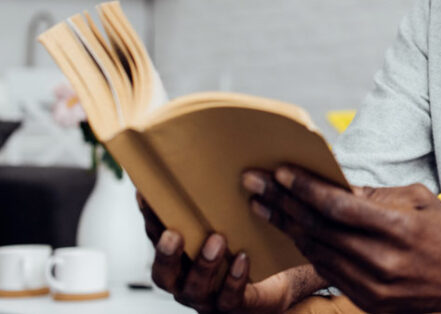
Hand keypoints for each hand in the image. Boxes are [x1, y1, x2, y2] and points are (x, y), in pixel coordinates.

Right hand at [137, 192, 299, 312]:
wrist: (283, 276)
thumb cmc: (248, 243)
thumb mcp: (229, 217)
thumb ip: (212, 196)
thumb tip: (200, 154)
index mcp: (180, 258)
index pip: (157, 238)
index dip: (150, 219)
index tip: (145, 194)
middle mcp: (187, 280)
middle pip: (163, 275)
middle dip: (167, 255)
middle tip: (174, 233)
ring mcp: (209, 297)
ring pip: (196, 288)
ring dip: (204, 264)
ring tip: (218, 239)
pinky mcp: (235, 306)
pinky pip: (230, 298)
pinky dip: (235, 279)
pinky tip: (243, 258)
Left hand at [242, 168, 440, 313]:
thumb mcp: (420, 201)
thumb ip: (377, 194)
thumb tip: (336, 184)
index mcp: (398, 228)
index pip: (338, 205)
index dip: (304, 187)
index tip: (280, 172)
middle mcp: (382, 261)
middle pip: (318, 228)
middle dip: (282, 203)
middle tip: (254, 184)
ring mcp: (373, 287)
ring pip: (317, 252)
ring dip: (287, 227)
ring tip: (263, 206)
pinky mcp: (369, 303)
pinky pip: (328, 272)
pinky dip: (307, 249)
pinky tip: (292, 232)